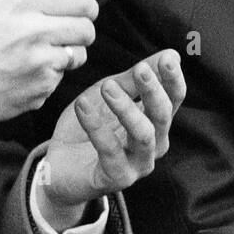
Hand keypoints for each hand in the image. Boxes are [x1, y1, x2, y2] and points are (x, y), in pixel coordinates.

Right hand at [0, 0, 97, 142]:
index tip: (85, 11)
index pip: (81, 0)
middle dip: (82, 32)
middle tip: (70, 35)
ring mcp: (40, 66)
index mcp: (22, 5)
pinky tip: (20, 76)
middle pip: (86, 30)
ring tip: (37, 57)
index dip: (87, 7)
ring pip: (77, 57)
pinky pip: (57, 81)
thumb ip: (27, 0)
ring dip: (64, 57)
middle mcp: (35, 33)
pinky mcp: (40, 91)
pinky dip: (45, 79)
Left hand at [35, 50, 184, 231]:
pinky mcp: (117, 178)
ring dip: (127, 108)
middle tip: (140, 69)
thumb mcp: (108, 95)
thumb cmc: (88, 127)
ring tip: (107, 87)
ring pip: (143, 136)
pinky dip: (96, 126)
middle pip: (163, 117)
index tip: (167, 58)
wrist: (59, 166)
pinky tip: (82, 106)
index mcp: (155, 122)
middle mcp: (153, 145)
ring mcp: (138, 164)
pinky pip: (110, 151)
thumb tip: (172, 54)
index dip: (173, 79)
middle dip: (154, 91)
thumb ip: (133, 79)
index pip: (174, 99)